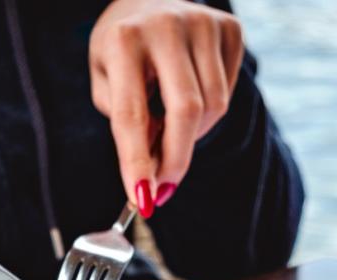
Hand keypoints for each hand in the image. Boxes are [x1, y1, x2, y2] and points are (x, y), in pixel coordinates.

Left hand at [89, 0, 242, 217]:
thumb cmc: (121, 49)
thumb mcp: (106, 80)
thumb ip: (126, 121)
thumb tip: (155, 165)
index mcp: (124, 40)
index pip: (133, 113)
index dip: (137, 162)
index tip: (143, 199)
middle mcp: (166, 27)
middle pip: (186, 112)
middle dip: (176, 160)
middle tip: (165, 189)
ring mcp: (204, 24)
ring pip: (213, 107)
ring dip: (192, 135)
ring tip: (169, 129)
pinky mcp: (230, 29)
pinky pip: (229, 92)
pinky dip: (209, 111)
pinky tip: (189, 98)